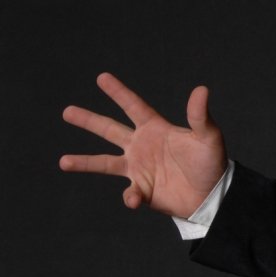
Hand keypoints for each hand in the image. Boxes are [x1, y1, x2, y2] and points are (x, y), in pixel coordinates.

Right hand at [60, 72, 226, 217]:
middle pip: (110, 130)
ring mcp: (139, 168)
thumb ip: (200, 116)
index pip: (134, 106)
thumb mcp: (208, 137)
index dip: (118, 92)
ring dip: (85, 163)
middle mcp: (142, 146)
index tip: (101, 77)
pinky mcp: (141, 189)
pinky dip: (129, 197)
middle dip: (89, 120)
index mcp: (156, 129)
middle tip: (67, 111)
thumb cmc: (211, 162)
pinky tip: (134, 198)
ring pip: (105, 163)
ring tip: (63, 162)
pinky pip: (129, 193)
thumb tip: (201, 89)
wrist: (211, 194)